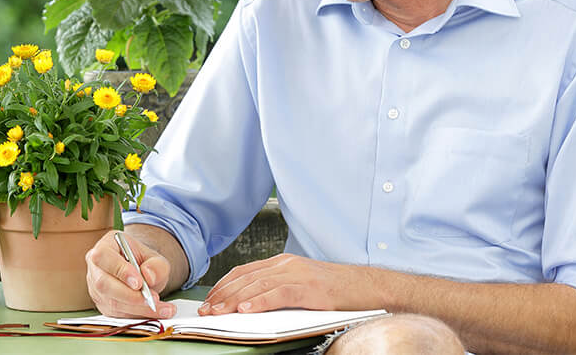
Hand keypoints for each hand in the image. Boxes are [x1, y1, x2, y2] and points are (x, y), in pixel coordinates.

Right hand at [85, 230, 177, 318]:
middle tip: (153, 299)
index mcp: (105, 246)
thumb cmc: (145, 261)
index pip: (103, 256)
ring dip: (138, 308)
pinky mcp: (104, 305)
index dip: (119, 270)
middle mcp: (96, 268)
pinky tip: (158, 313)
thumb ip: (157, 265)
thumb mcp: (156, 258)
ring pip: (111, 303)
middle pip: (104, 284)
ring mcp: (96, 289)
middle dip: (129, 295)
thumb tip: (148, 277)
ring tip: (163, 308)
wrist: (143, 272)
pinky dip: (140, 315)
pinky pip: (118, 315)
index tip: (139, 283)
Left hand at [198, 253, 383, 314]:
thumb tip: (250, 304)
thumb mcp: (301, 285)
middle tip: (206, 310)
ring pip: (258, 285)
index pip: (244, 271)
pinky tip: (247, 309)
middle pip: (246, 278)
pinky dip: (261, 301)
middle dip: (223, 295)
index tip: (209, 300)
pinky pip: (280, 294)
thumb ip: (277, 289)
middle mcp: (287, 265)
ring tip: (219, 312)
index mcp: (283, 263)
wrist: (369, 287)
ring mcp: (299, 274)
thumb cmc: (336, 290)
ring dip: (235, 300)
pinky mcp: (311, 288)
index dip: (224, 285)